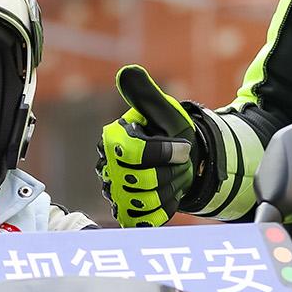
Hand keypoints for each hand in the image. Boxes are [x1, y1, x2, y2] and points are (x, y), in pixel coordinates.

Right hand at [96, 66, 198, 226]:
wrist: (183, 160)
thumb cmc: (171, 131)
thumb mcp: (164, 110)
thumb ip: (145, 94)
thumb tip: (127, 72)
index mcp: (113, 139)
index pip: (134, 153)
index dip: (163, 152)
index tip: (183, 147)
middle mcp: (107, 167)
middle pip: (141, 182)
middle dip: (171, 172)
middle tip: (181, 163)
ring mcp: (115, 192)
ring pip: (146, 202)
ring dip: (171, 189)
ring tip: (176, 176)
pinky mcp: (127, 212)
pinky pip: (145, 219)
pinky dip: (165, 208)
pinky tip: (170, 194)